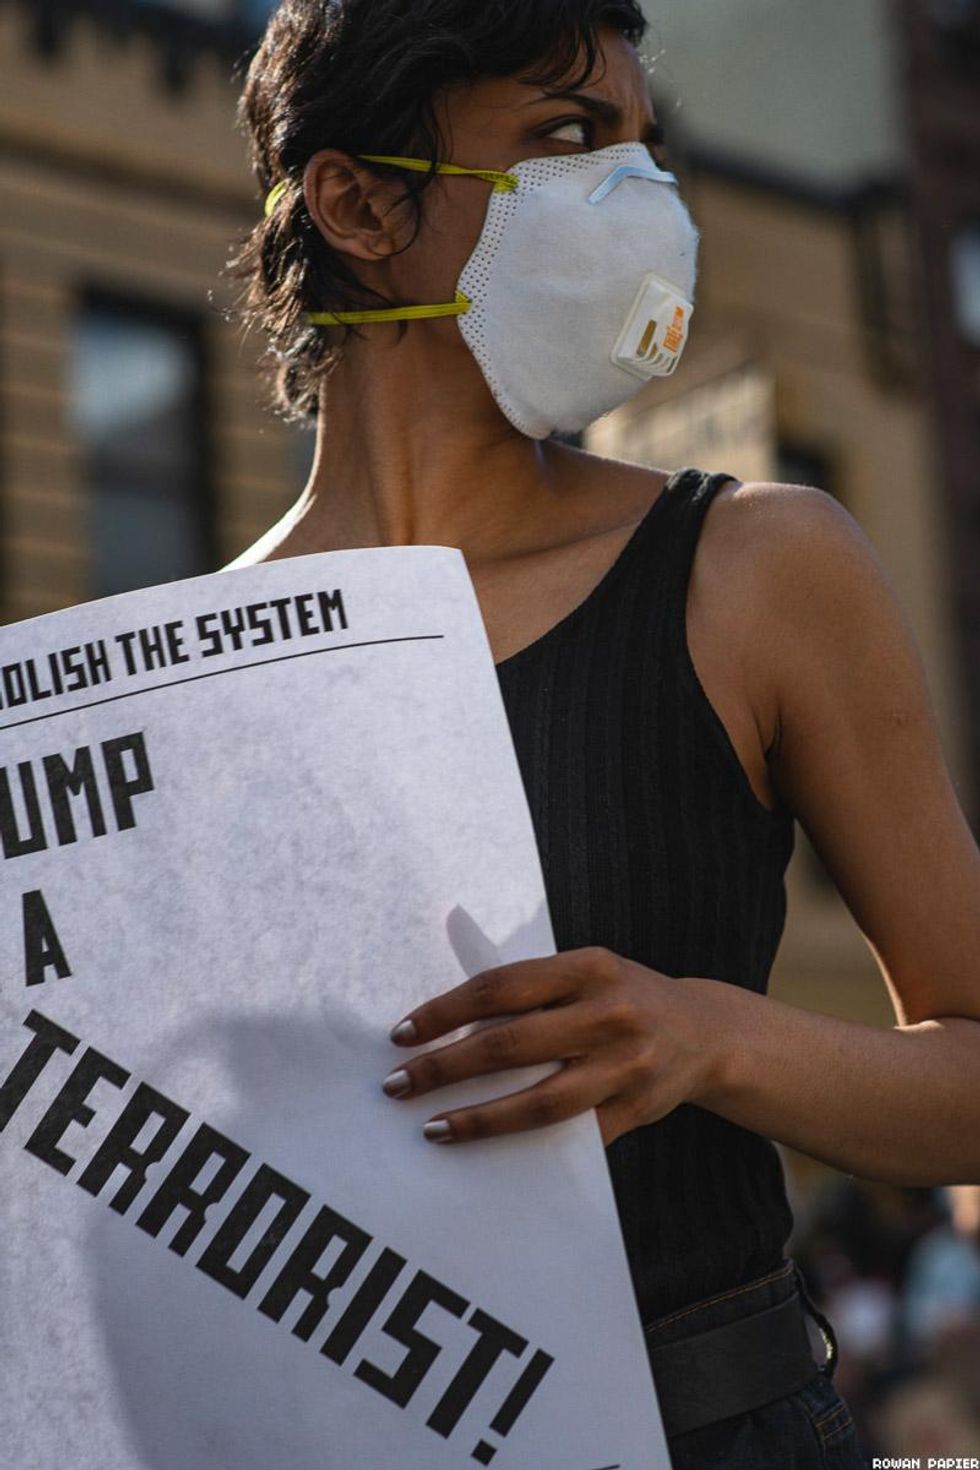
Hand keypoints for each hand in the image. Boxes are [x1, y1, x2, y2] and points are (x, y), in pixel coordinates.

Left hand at [381, 947, 723, 1146]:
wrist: (707, 1033)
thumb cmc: (623, 998)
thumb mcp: (587, 973)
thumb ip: (532, 989)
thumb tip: (447, 1020)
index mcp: (588, 967)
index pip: (500, 987)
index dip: (445, 1012)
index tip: (401, 1033)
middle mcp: (608, 1013)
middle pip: (509, 1044)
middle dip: (444, 1068)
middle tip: (397, 1085)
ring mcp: (626, 1065)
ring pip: (539, 1101)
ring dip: (478, 1119)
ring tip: (432, 1128)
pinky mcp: (636, 1109)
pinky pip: (571, 1135)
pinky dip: (526, 1146)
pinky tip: (489, 1152)